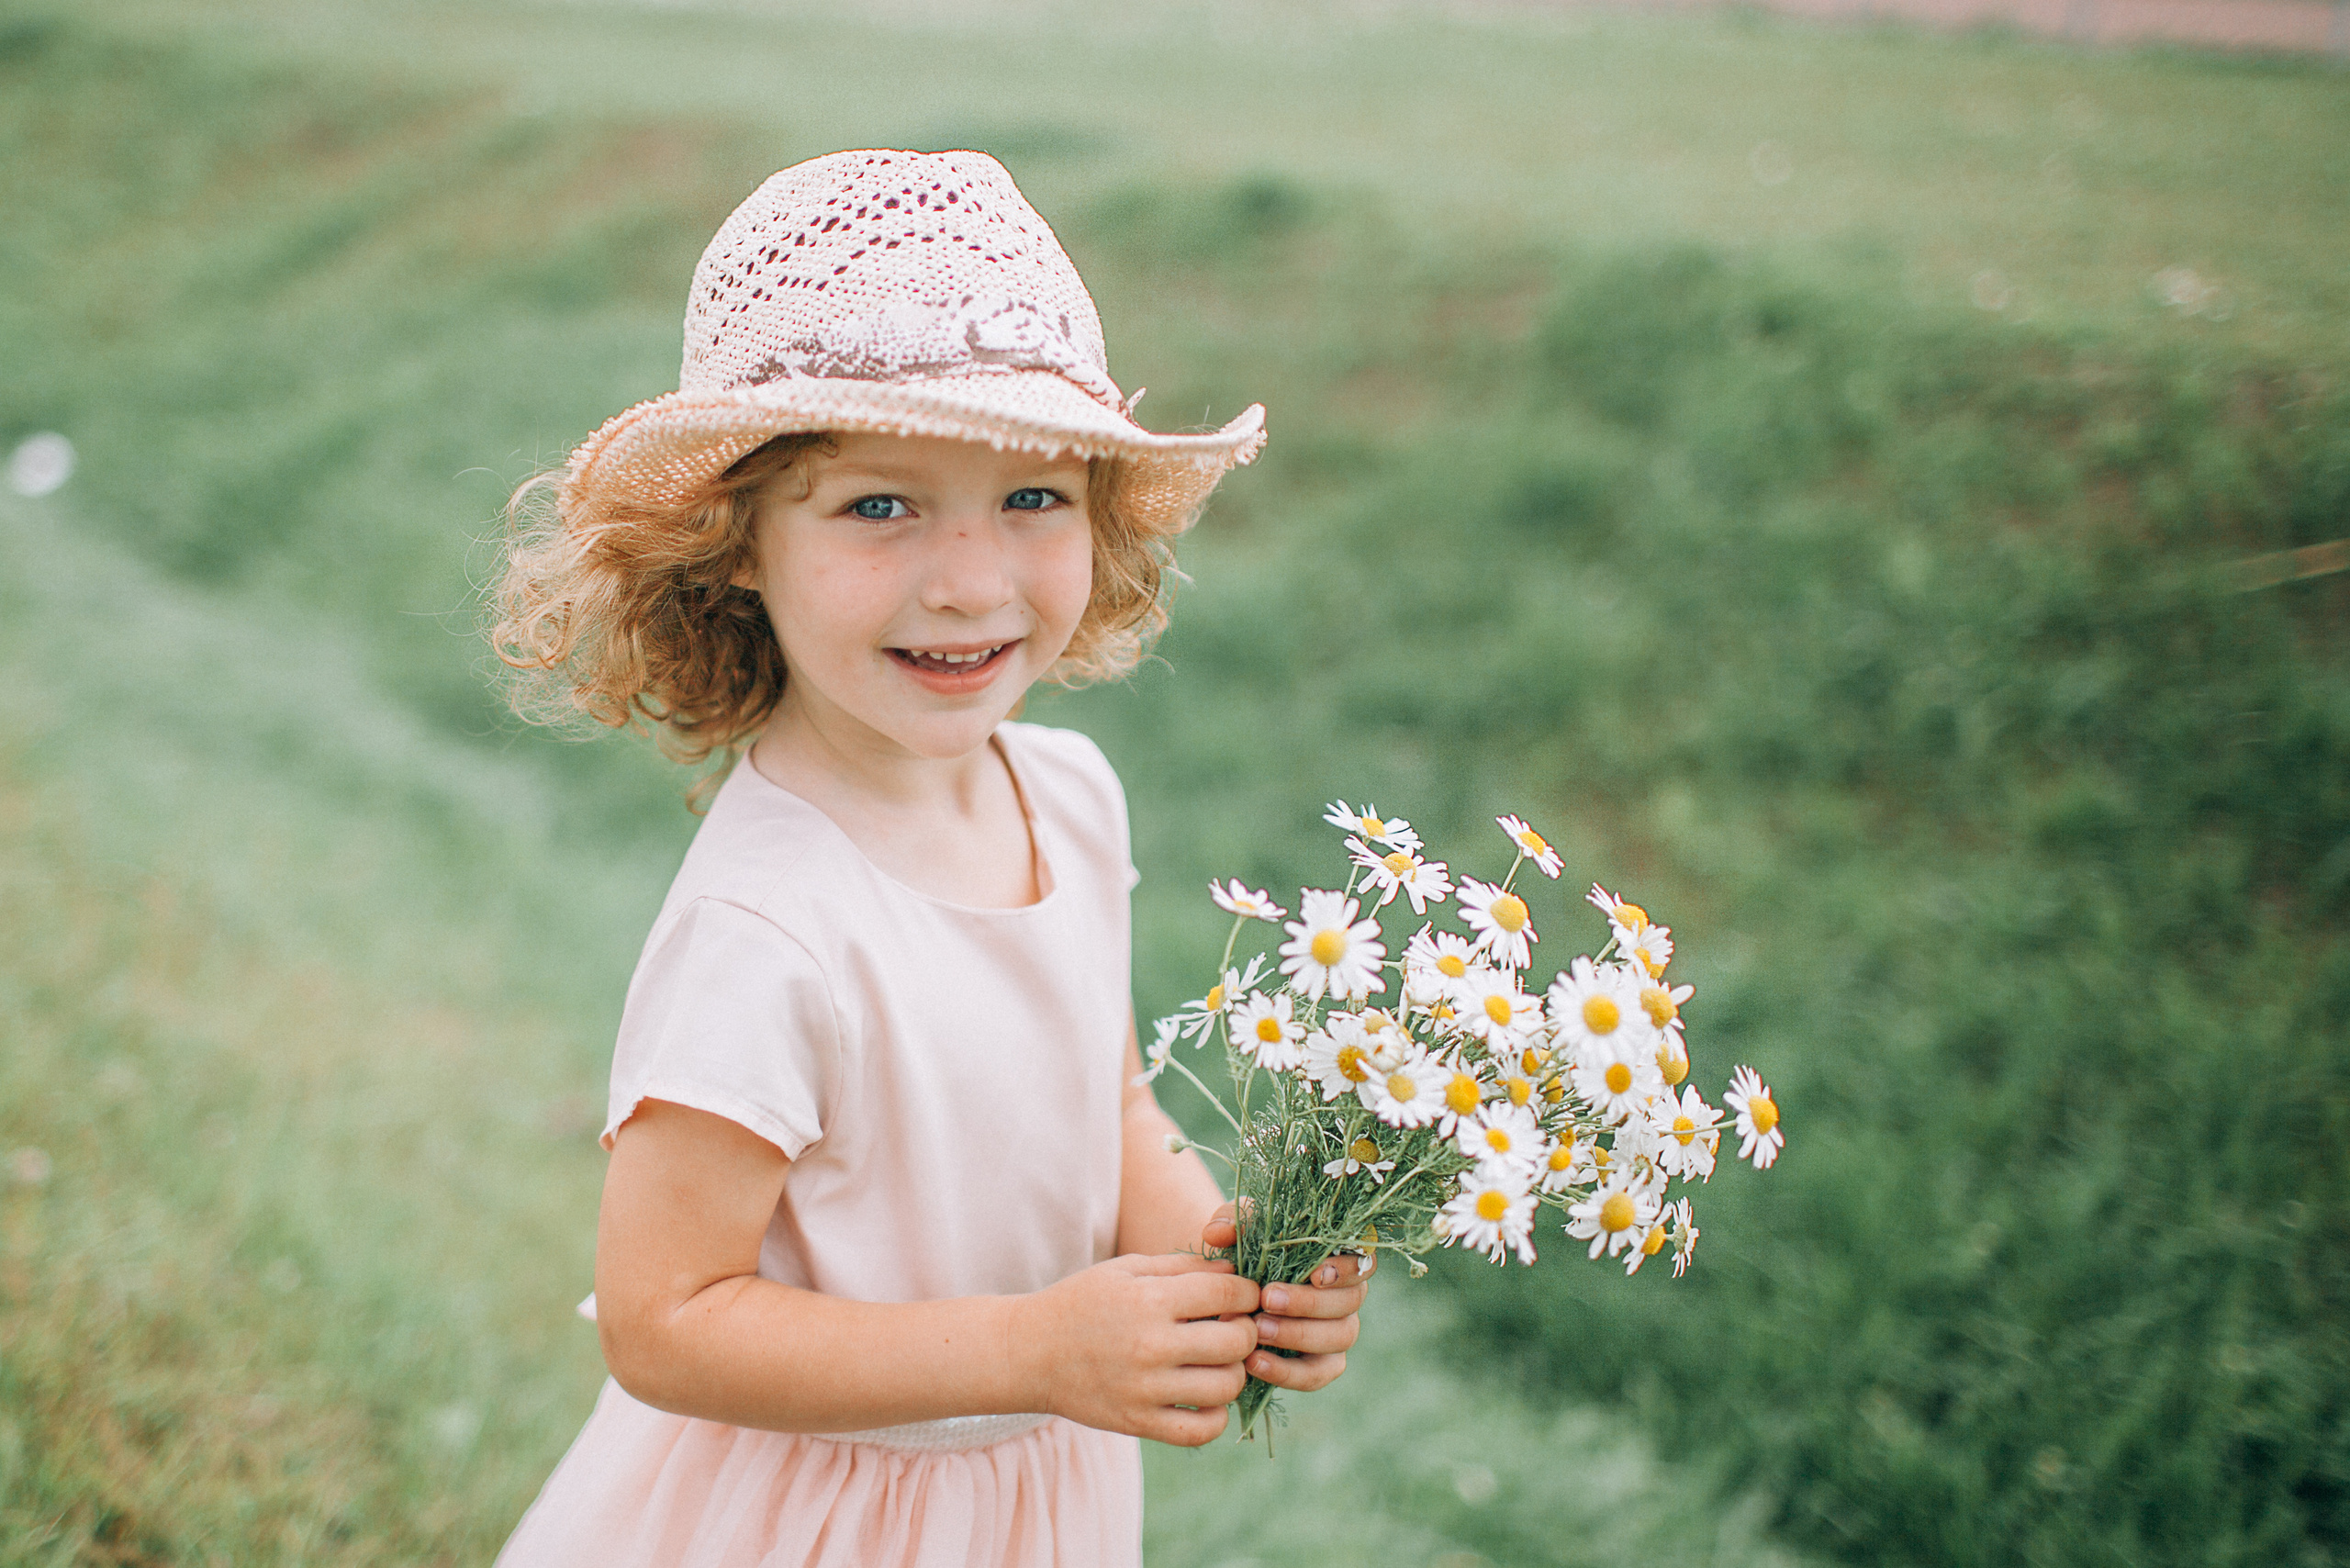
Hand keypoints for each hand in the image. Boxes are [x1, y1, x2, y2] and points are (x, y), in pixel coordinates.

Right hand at [1014, 1253, 1259, 1445]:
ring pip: (1227, 1386)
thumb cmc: (1083, 1302)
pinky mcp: (1138, 1423)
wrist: (1029, 1353)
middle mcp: (1150, 1345)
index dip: (1248, 1293)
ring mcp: (1145, 1390)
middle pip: (1236, 1342)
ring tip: (1218, 1361)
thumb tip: (1236, 1272)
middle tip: (1233, 1327)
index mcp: (1149, 1299)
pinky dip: (1216, 1416)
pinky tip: (1206, 1397)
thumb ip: (1183, 1266)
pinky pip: (1201, 1430)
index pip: (1229, 1295)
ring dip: (1234, 1371)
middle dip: (1246, 1330)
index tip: (1244, 1297)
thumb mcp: (1127, 1269)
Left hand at [1199, 1203, 1371, 1394]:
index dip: (1346, 1270)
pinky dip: (1286, 1371)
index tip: (1314, 1274)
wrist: (1233, 1293)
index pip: (1363, 1263)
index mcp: (1339, 1258)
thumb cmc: (1247, 1252)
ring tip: (1257, 1330)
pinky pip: (1315, 1375)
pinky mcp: (1321, 1365)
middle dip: (1309, 1302)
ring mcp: (1338, 1332)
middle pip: (1350, 1302)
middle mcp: (1347, 1296)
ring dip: (1298, 1335)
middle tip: (1267, 1299)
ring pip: (1340, 1337)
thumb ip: (1231, 1223)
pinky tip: (1253, 1361)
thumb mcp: (1238, 1231)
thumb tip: (1217, 1233)